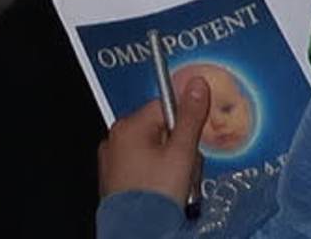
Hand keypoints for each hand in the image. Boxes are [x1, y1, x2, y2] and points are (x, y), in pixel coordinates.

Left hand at [98, 71, 214, 208]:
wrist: (138, 233)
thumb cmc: (155, 197)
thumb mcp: (181, 153)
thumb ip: (190, 117)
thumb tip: (197, 85)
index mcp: (128, 127)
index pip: (164, 107)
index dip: (184, 125)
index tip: (192, 142)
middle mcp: (115, 140)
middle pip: (160, 131)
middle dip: (178, 150)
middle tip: (184, 171)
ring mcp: (113, 162)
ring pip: (154, 153)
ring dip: (170, 167)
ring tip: (175, 188)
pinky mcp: (116, 182)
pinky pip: (142, 170)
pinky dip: (155, 179)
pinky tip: (163, 195)